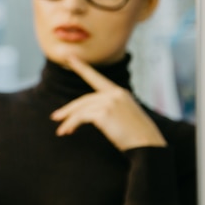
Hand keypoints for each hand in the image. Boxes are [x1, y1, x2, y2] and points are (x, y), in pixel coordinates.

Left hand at [50, 55, 166, 150]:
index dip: (82, 68)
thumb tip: (88, 115)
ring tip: (61, 132)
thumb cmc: (138, 137)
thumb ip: (108, 110)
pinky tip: (68, 132)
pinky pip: (81, 117)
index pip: (96, 79)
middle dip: (68, 110)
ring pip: (81, 109)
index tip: (70, 57)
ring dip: (68, 121)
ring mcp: (110, 101)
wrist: (149, 147)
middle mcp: (114, 93)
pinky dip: (71, 124)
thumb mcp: (124, 118)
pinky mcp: (104, 112)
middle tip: (55, 117)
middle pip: (84, 100)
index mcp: (120, 93)